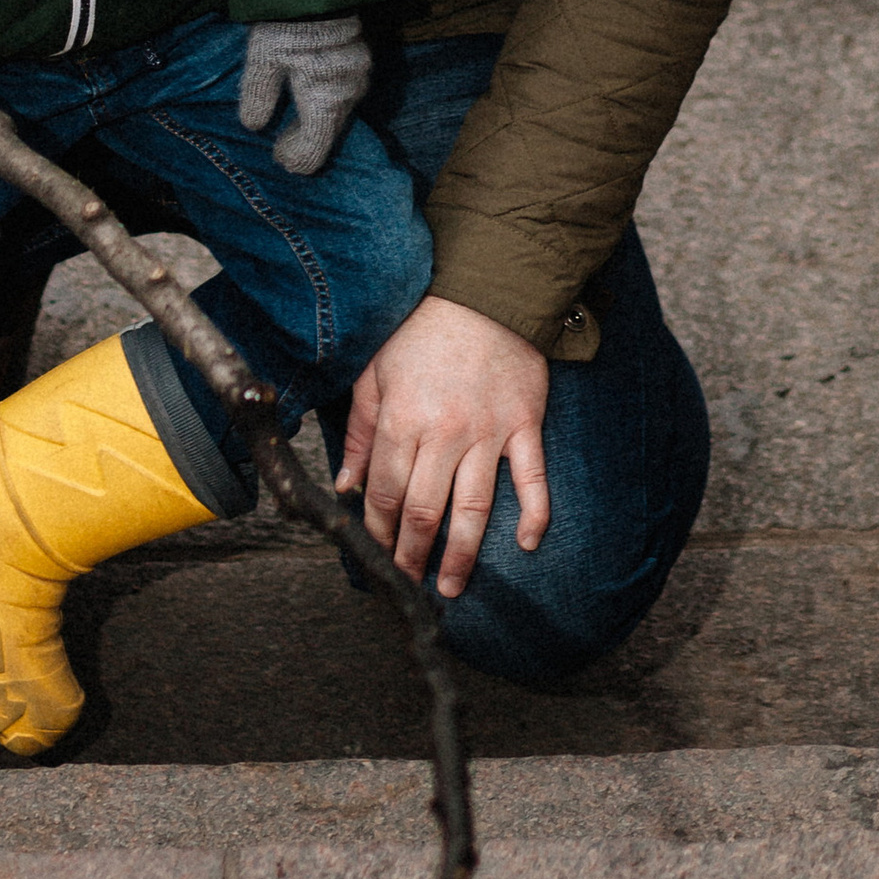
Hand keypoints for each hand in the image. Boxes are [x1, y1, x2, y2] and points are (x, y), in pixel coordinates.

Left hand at [236, 15, 370, 175]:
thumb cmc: (288, 25)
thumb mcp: (263, 59)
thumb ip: (259, 94)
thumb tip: (254, 126)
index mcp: (324, 100)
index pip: (314, 146)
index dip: (296, 158)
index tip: (279, 159)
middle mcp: (347, 95)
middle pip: (328, 133)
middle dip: (304, 144)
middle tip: (282, 150)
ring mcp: (358, 80)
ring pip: (337, 115)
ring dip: (316, 125)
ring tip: (292, 129)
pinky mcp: (361, 65)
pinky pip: (344, 97)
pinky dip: (327, 106)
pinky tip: (310, 103)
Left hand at [340, 295, 550, 598]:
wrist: (483, 293)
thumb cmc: (420, 330)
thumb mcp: (374, 372)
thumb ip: (358, 430)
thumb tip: (346, 485)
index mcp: (402, 420)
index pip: (385, 492)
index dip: (378, 530)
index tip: (375, 555)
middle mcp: (444, 434)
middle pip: (425, 510)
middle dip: (413, 554)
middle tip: (408, 584)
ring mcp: (488, 434)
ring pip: (474, 508)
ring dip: (462, 554)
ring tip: (451, 585)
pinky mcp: (525, 427)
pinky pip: (533, 480)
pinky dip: (533, 514)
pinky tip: (526, 544)